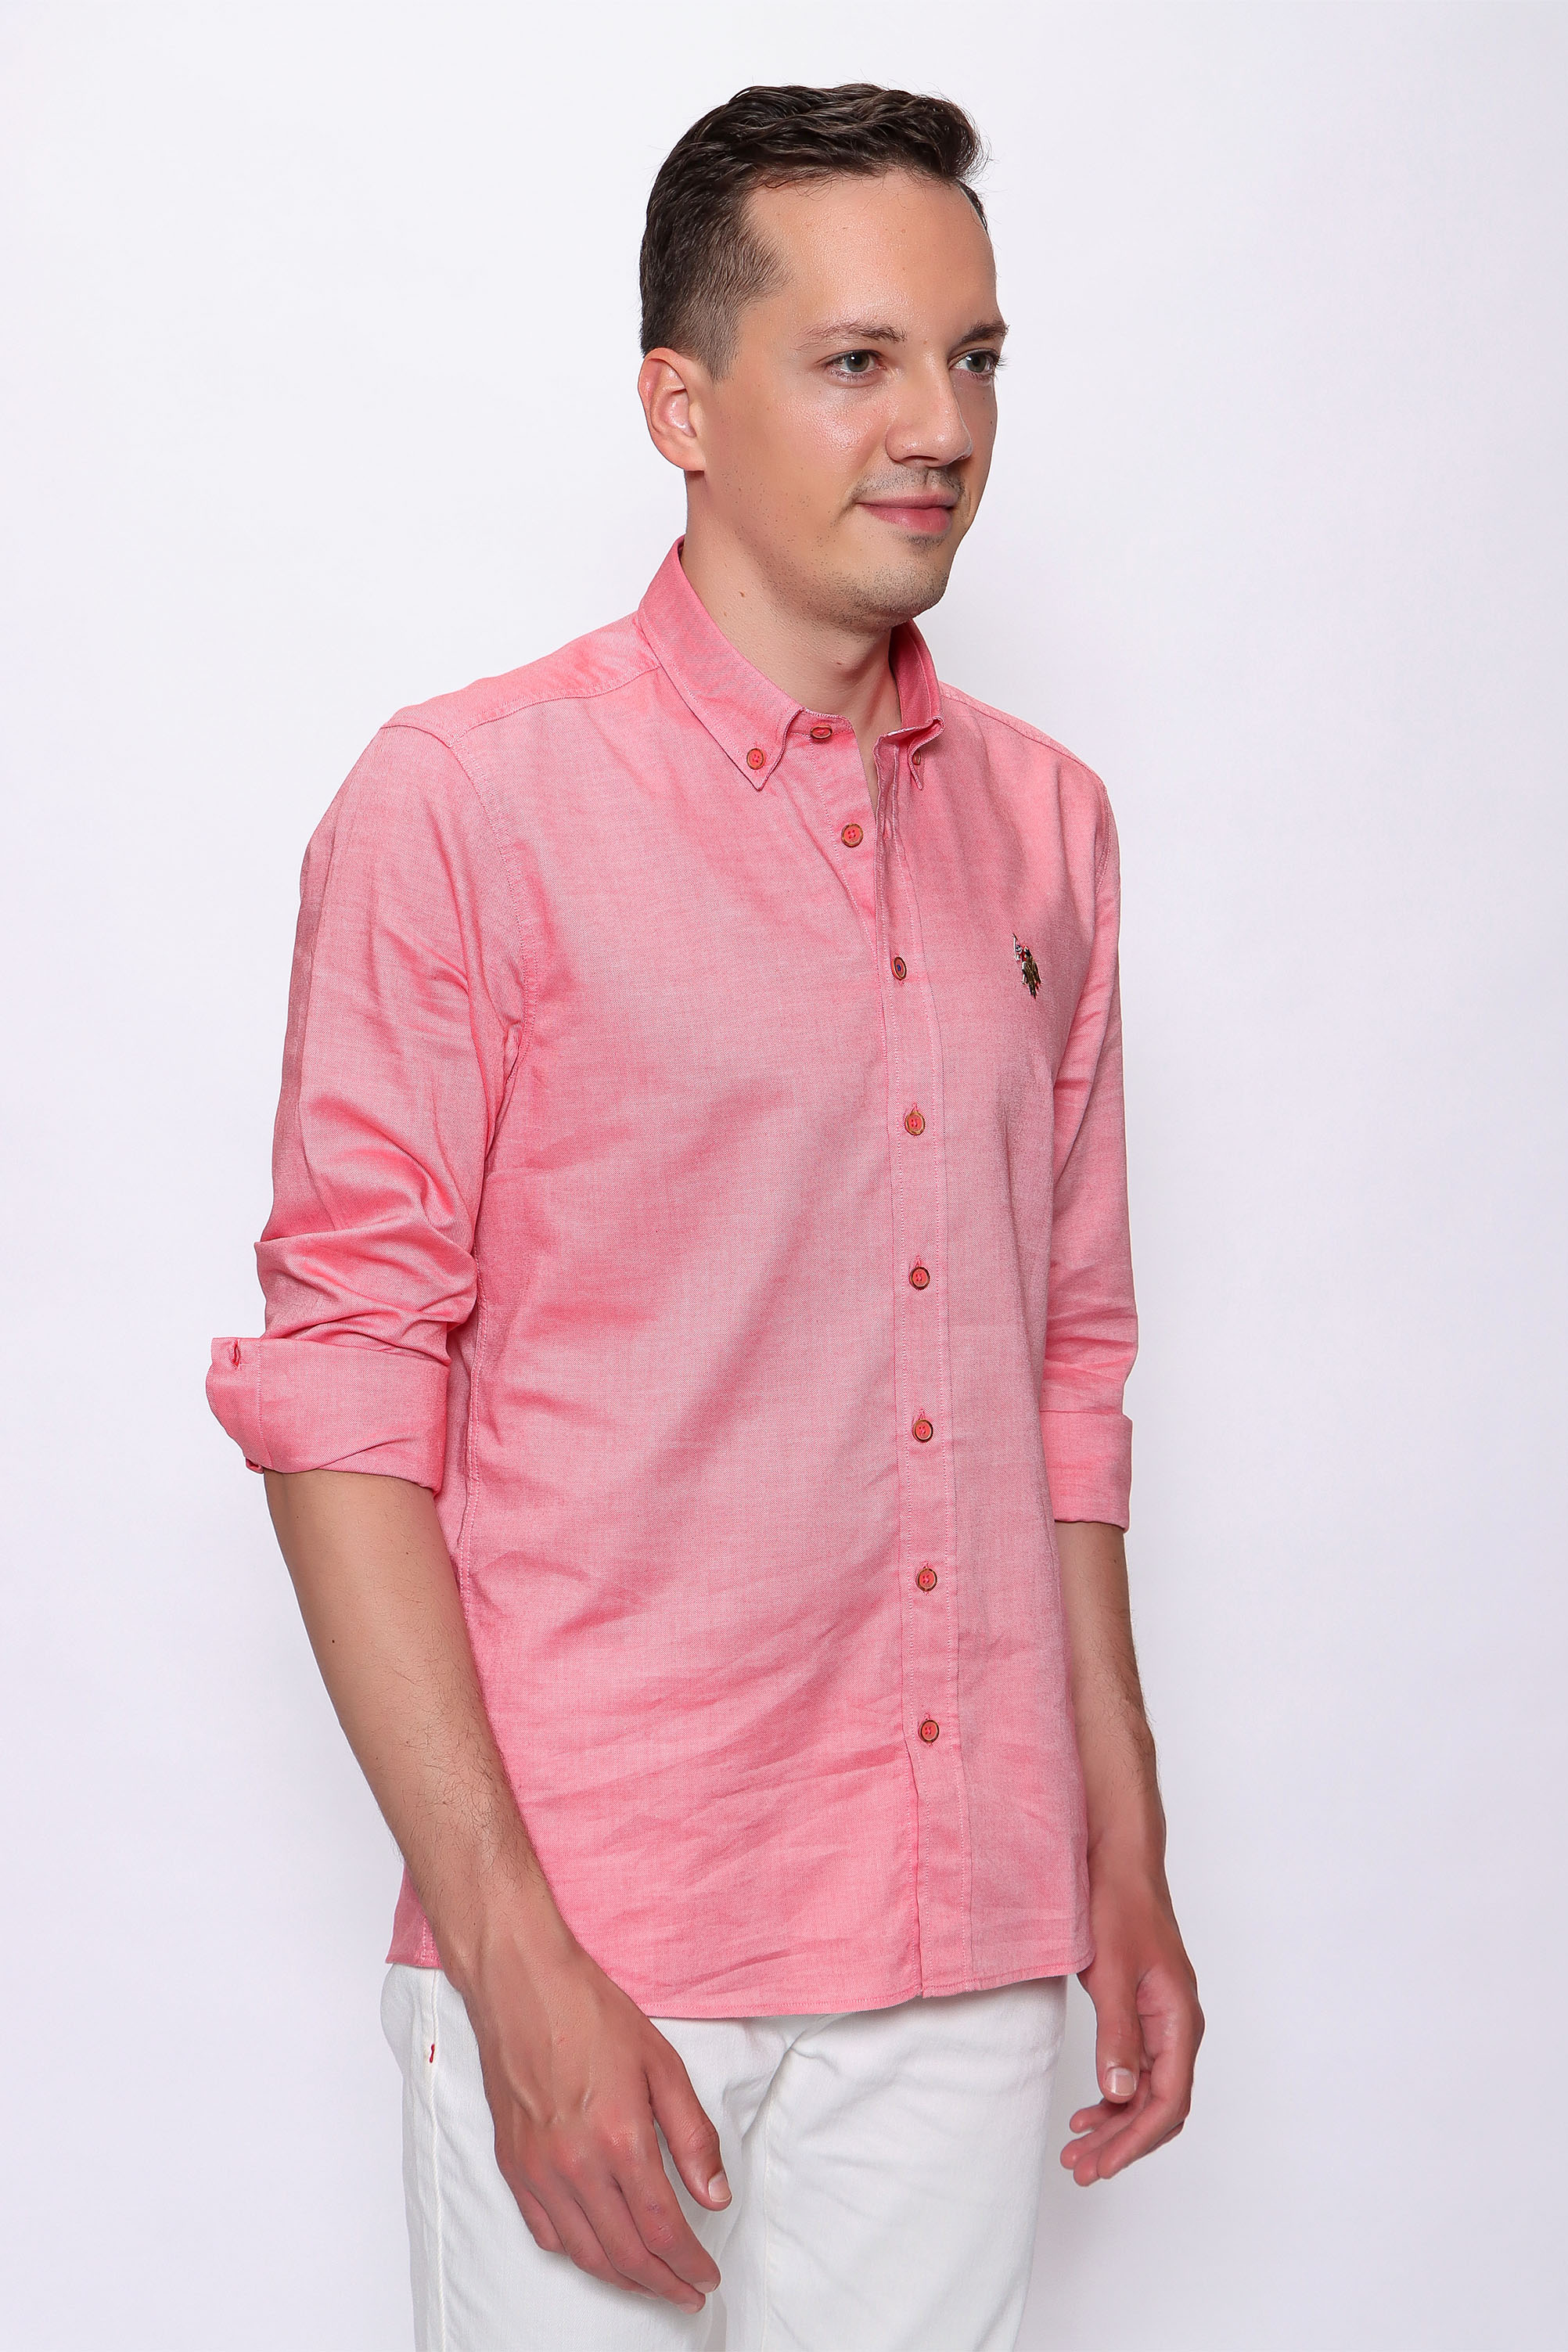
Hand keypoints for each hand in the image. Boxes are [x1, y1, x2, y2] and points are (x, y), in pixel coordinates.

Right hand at [464, 1916, 729, 2311]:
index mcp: (620, 2139)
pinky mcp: (514, 2166)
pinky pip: (546, 2233)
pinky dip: (577, 2254)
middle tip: (688, 2293)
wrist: (523, 1986)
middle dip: (664, 2284)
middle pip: (627, 2254)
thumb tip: (715, 2196)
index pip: (663, 2228)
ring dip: (624, 2279)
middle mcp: (576, 2165)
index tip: (707, 2274)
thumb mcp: (662, 2063)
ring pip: (585, 2254)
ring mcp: (539, 2170)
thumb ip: (693, 2136)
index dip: (690, 2262)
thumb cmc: (592, 2014)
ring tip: (651, 2283)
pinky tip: (598, 2252)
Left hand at [1060, 1848, 1202, 2184]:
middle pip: (1160, 2105)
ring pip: (1149, 2091)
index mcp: (1178, 2019)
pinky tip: (1090, 2109)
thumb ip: (1117, 2035)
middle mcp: (1179, 2026)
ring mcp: (1165, 2020)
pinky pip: (1139, 2069)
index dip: (1135, 2139)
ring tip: (1078, 2148)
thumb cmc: (1117, 1906)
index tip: (1101, 2163)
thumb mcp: (1111, 1972)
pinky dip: (1115, 2095)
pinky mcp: (1146, 2012)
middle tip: (1080, 2167)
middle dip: (1123, 2142)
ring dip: (1117, 2124)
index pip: (1168, 2100)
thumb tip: (1119, 2095)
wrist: (1119, 1860)